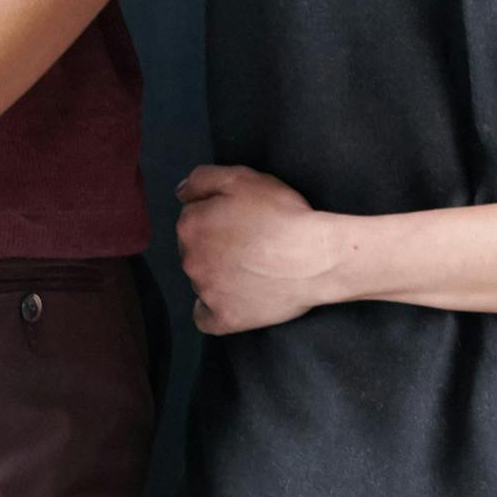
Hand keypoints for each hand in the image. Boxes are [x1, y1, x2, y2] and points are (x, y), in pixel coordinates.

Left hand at [172, 163, 350, 333]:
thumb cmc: (282, 215)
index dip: (218, 216)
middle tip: (249, 243)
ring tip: (252, 269)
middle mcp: (190, 260)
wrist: (315, 257)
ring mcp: (206, 292)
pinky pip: (205, 317)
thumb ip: (203, 179)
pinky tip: (233, 299)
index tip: (242, 219)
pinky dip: (214, 309)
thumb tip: (181, 192)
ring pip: (201, 280)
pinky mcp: (224, 318)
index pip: (193, 218)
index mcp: (191, 225)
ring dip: (218, 274)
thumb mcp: (242, 178)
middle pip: (195, 250)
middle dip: (214, 245)